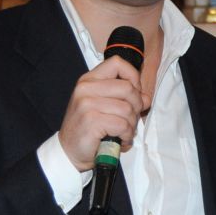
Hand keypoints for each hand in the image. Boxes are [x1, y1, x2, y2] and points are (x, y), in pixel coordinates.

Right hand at [58, 56, 147, 171]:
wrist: (69, 151)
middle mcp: (86, 88)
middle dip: (136, 106)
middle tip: (130, 119)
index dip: (133, 76)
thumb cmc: (88, 128)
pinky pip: (123, 125)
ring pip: (128, 109)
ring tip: (124, 132)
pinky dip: (127, 135)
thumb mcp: (104, 107)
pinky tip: (121, 140)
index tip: (134, 93)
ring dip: (132, 125)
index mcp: (89, 80)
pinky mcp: (91, 121)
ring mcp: (87, 104)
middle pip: (128, 88)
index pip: (117, 63)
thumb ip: (124, 98)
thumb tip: (146, 98)